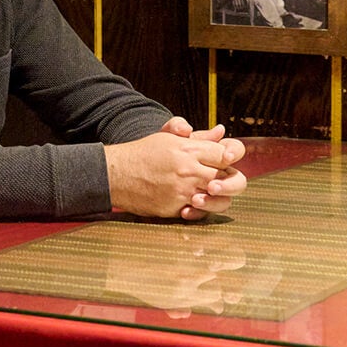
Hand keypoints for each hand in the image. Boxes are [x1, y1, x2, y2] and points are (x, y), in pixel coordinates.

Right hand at [108, 122, 247, 220]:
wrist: (115, 173)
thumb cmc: (143, 153)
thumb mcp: (168, 137)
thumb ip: (198, 136)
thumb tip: (221, 132)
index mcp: (189, 149)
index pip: (225, 154)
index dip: (229, 159)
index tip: (223, 162)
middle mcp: (188, 170)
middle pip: (230, 178)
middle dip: (231, 182)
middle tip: (220, 182)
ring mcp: (182, 191)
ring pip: (220, 200)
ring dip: (219, 198)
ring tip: (208, 194)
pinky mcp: (174, 208)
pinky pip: (199, 213)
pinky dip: (199, 211)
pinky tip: (191, 204)